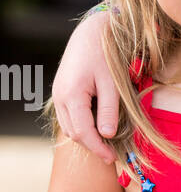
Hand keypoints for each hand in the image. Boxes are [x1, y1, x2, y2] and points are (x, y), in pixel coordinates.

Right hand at [52, 10, 117, 164]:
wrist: (91, 32)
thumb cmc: (105, 55)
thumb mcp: (112, 83)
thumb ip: (109, 110)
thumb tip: (107, 135)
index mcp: (72, 95)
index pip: (83, 132)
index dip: (98, 148)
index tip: (113, 159)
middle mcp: (60, 97)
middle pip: (74, 132)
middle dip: (92, 145)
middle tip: (112, 154)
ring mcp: (58, 94)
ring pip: (69, 126)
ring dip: (86, 137)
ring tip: (107, 143)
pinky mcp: (61, 92)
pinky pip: (69, 117)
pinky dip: (81, 125)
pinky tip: (98, 126)